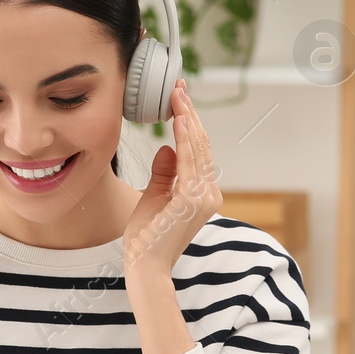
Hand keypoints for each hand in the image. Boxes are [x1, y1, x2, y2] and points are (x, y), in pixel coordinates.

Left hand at [123, 78, 221, 277]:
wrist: (145, 267)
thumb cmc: (146, 238)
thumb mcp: (154, 197)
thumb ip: (164, 174)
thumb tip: (168, 148)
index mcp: (202, 194)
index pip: (197, 152)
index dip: (189, 124)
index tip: (179, 100)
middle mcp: (209, 194)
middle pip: (201, 146)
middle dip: (190, 114)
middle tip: (180, 87)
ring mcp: (204, 198)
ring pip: (198, 149)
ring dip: (188, 119)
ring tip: (179, 96)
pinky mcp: (193, 200)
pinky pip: (190, 161)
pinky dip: (186, 139)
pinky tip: (180, 120)